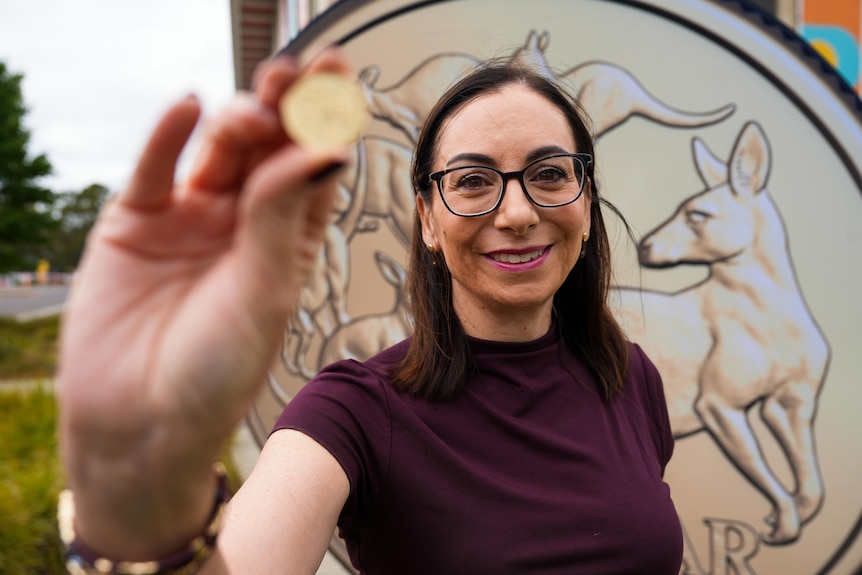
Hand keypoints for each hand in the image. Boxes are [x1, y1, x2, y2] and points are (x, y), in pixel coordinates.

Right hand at [57, 49, 352, 558]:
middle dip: (284, 107)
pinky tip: (188, 108)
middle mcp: (242, 221)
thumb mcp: (264, 291)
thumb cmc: (218, 371)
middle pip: (268, 147)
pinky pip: (154, 169)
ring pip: (218, 151)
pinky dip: (167, 136)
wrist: (143, 424)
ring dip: (238, 121)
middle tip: (299, 74)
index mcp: (288, 239)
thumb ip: (279, 215)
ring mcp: (189, 218)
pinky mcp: (136, 223)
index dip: (327, 121)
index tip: (340, 79)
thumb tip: (319, 144)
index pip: (313, 167)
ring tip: (254, 114)